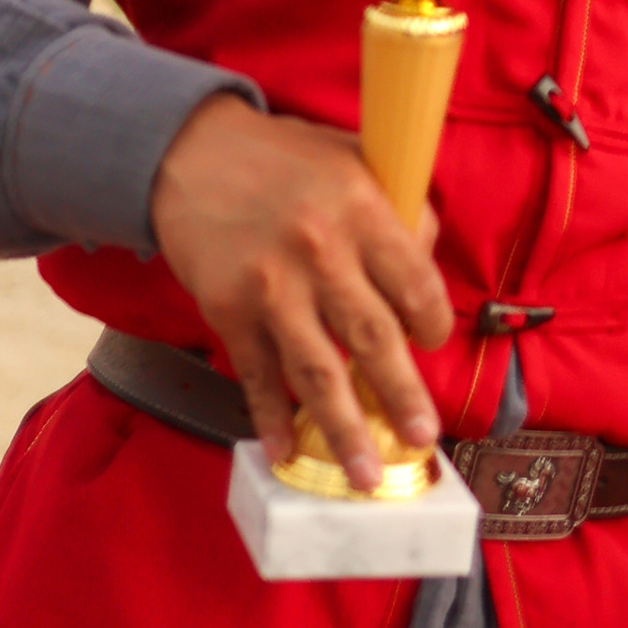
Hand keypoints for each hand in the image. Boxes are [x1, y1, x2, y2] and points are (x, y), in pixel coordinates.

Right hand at [148, 92, 451, 487]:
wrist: (192, 153)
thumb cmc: (285, 158)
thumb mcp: (355, 159)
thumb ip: (397, 208)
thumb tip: (430, 256)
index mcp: (361, 207)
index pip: (414, 281)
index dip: (433, 321)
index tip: (434, 342)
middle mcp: (319, 250)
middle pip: (372, 337)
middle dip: (401, 395)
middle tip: (424, 438)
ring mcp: (270, 285)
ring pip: (317, 370)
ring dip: (344, 427)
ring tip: (365, 473)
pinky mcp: (227, 309)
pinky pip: (256, 374)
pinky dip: (270, 418)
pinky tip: (286, 453)